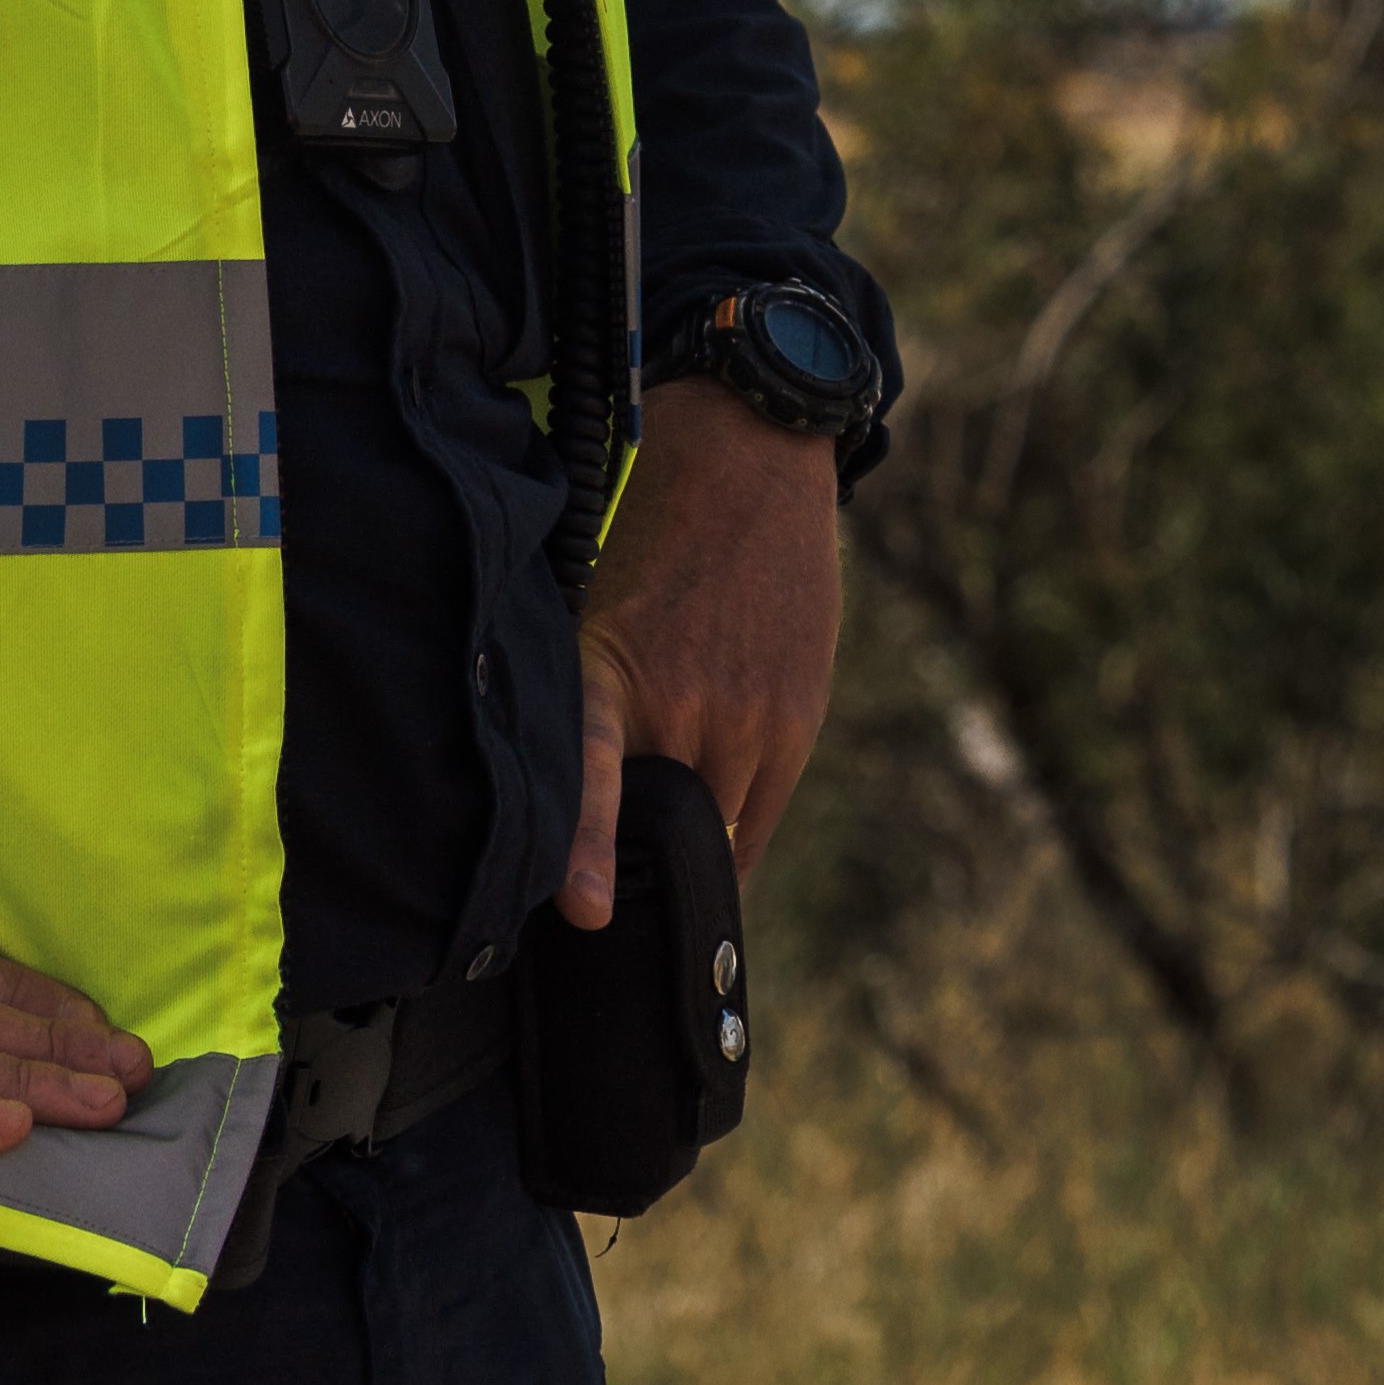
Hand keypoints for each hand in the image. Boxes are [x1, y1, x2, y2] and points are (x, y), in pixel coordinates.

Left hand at [567, 375, 842, 926]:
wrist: (748, 473)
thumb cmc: (653, 555)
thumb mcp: (598, 623)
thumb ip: (598, 716)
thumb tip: (595, 812)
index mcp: (610, 676)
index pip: (594, 776)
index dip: (587, 850)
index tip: (587, 911)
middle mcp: (681, 705)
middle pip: (658, 825)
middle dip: (634, 854)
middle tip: (603, 885)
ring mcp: (746, 718)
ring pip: (714, 827)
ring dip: (689, 836)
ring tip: (664, 828)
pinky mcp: (796, 721)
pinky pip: (759, 818)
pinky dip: (733, 834)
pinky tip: (712, 839)